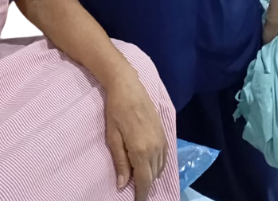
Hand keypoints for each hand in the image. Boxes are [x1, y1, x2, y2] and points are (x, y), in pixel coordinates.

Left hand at [104, 69, 168, 200]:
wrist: (128, 86)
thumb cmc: (115, 110)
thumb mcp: (113, 136)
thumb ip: (120, 161)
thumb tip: (123, 185)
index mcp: (141, 150)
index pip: (144, 181)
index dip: (141, 195)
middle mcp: (155, 148)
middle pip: (153, 176)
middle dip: (144, 184)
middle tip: (133, 185)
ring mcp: (162, 140)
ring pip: (160, 168)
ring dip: (151, 174)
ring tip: (139, 175)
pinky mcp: (164, 133)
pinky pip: (164, 157)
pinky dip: (157, 164)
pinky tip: (148, 162)